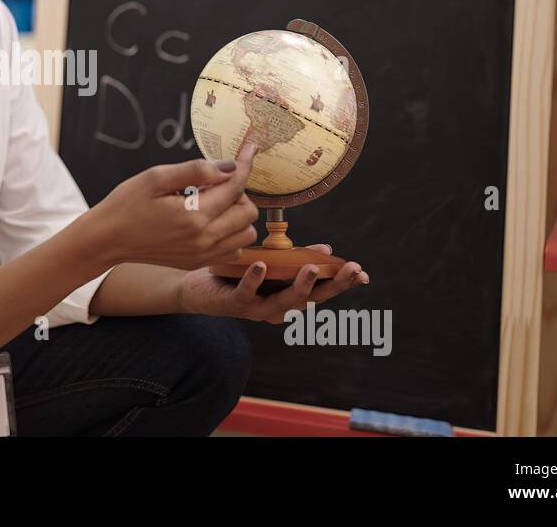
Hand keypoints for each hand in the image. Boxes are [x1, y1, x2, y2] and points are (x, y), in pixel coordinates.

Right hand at [85, 142, 261, 270]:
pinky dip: (231, 234)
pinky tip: (211, 222)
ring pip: (246, 235)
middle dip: (239, 192)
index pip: (235, 186)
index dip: (245, 164)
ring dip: (238, 215)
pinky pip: (232, 250)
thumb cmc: (126, 204)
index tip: (250, 148)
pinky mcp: (196, 263)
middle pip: (248, 213)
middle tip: (216, 182)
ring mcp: (202, 255)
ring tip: (214, 203)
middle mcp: (203, 239)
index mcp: (194, 215)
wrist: (106, 239)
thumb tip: (228, 167)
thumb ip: (195, 170)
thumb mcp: (156, 177)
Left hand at [176, 246, 369, 322]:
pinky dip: (254, 281)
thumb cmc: (236, 275)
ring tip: (311, 267)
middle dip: (333, 285)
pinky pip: (246, 293)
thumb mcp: (271, 264)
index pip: (321, 292)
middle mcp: (277, 308)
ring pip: (283, 301)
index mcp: (288, 298)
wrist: (195, 288)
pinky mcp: (234, 304)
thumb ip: (297, 259)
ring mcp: (256, 308)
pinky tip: (261, 267)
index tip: (361, 273)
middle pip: (310, 298)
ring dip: (299, 285)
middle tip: (351, 269)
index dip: (342, 284)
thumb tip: (326, 249)